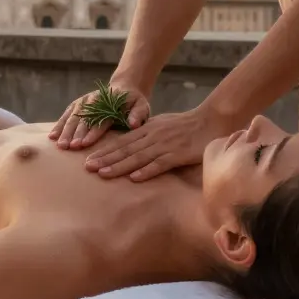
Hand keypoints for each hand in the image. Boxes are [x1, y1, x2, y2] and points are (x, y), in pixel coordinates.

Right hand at [50, 82, 151, 149]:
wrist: (124, 88)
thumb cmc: (134, 103)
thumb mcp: (142, 106)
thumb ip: (138, 114)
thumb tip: (133, 124)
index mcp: (111, 103)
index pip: (101, 119)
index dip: (92, 132)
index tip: (84, 143)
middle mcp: (95, 100)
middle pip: (84, 118)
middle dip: (76, 133)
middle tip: (70, 147)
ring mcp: (84, 101)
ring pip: (73, 116)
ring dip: (66, 131)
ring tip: (60, 145)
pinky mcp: (78, 103)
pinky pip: (67, 114)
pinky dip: (59, 125)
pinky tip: (52, 137)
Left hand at [85, 108, 223, 181]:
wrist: (211, 120)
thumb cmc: (185, 125)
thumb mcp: (161, 125)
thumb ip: (145, 134)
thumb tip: (128, 145)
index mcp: (147, 129)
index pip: (121, 142)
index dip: (104, 151)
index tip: (88, 159)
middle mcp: (153, 136)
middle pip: (125, 149)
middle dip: (105, 158)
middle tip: (87, 168)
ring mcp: (165, 145)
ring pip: (138, 157)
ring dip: (119, 166)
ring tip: (103, 173)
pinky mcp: (178, 154)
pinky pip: (160, 164)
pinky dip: (147, 171)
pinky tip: (134, 178)